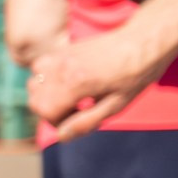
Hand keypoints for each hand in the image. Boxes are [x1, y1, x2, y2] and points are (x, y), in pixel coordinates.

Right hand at [27, 26, 166, 138]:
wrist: (142, 41)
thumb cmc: (135, 74)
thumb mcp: (116, 105)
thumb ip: (86, 121)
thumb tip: (62, 136)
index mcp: (76, 83)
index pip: (45, 111)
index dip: (58, 123)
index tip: (80, 119)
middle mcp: (61, 68)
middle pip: (35, 100)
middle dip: (49, 111)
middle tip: (75, 110)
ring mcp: (59, 56)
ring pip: (34, 84)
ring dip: (46, 96)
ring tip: (70, 96)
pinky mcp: (62, 49)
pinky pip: (40, 69)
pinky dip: (47, 81)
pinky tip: (68, 82)